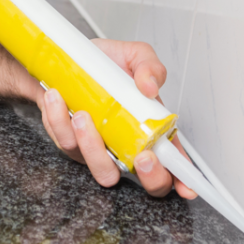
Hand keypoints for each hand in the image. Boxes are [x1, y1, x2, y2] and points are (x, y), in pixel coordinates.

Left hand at [36, 38, 197, 199]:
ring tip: (83, 114)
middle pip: (144, 182)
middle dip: (148, 176)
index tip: (187, 188)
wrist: (66, 57)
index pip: (172, 160)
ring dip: (92, 145)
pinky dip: (58, 121)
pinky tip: (57, 99)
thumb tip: (150, 87)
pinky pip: (65, 144)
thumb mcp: (134, 54)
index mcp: (148, 126)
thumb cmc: (104, 62)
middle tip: (143, 156)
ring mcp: (99, 149)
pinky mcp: (70, 144)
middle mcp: (126, 144)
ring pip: (101, 169)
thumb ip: (150, 66)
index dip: (183, 180)